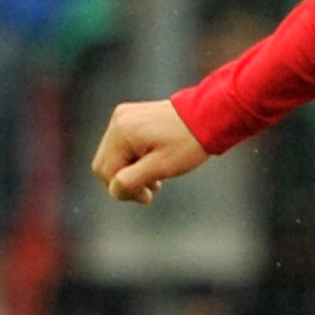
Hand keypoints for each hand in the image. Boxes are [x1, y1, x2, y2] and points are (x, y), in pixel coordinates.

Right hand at [90, 98, 207, 203]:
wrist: (209, 117)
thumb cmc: (188, 142)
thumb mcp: (160, 167)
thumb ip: (132, 180)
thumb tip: (115, 190)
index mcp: (121, 132)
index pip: (106, 171)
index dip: (122, 190)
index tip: (146, 198)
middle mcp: (118, 121)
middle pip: (106, 162)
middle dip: (125, 180)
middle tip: (149, 191)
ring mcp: (125, 116)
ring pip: (116, 154)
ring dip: (132, 170)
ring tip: (155, 180)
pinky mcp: (133, 116)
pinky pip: (125, 143)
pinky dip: (135, 158)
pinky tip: (154, 165)